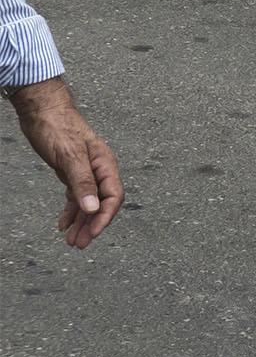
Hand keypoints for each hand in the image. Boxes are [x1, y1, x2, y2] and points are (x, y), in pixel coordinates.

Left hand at [10, 77, 122, 248]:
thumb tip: (93, 209)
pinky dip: (71, 211)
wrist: (42, 111)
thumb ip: (83, 183)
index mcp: (104, 164)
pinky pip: (76, 196)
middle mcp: (98, 169)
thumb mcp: (70, 157)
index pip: (113, 196)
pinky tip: (63, 223)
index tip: (93, 234)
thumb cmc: (58, 128)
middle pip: (101, 203)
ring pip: (88, 203)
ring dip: (82, 222)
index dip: (105, 217)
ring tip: (72, 240)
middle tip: (80, 244)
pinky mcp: (72, 172)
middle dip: (92, 225)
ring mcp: (85, 171)